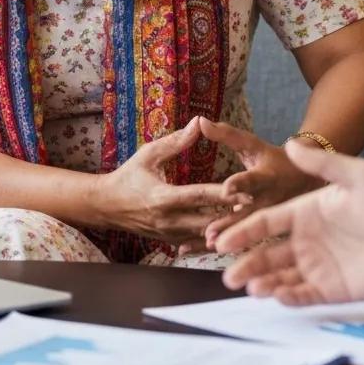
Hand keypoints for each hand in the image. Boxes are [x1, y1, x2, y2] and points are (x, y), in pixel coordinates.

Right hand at [97, 119, 245, 245]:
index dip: (224, 194)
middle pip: (207, 220)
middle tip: (257, 208)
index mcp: (163, 196)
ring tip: (249, 220)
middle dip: (231, 215)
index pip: (199, 196)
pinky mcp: (169, 241)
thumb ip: (176, 142)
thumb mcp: (149, 154)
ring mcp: (169, 234)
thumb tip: (199, 123)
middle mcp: (168, 220)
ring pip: (204, 235)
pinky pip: (196, 242)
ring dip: (225, 228)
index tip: (246, 192)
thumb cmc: (128, 175)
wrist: (106, 205)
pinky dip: (212, 236)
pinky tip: (230, 231)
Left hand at [198, 118, 323, 251]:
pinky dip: (225, 248)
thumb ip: (226, 134)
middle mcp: (268, 201)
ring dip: (225, 241)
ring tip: (205, 247)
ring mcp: (269, 221)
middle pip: (247, 215)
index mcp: (266, 178)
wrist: (304, 180)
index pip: (252, 180)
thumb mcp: (252, 144)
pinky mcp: (267, 234)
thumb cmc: (272, 159)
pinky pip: (243, 244)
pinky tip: (200, 252)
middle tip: (209, 234)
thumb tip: (200, 120)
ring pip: (245, 234)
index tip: (226, 188)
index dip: (240, 184)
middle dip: (229, 225)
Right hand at [215, 140, 363, 304]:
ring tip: (250, 289)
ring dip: (264, 283)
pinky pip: (305, 295)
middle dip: (246, 265)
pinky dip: (289, 298)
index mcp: (307, 212)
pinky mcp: (335, 289)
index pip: (267, 223)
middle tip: (229, 275)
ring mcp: (320, 266)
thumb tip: (290, 143)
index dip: (244, 231)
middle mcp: (308, 240)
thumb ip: (323, 164)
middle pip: (268, 254)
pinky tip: (278, 296)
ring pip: (282, 277)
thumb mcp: (358, 176)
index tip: (222, 240)